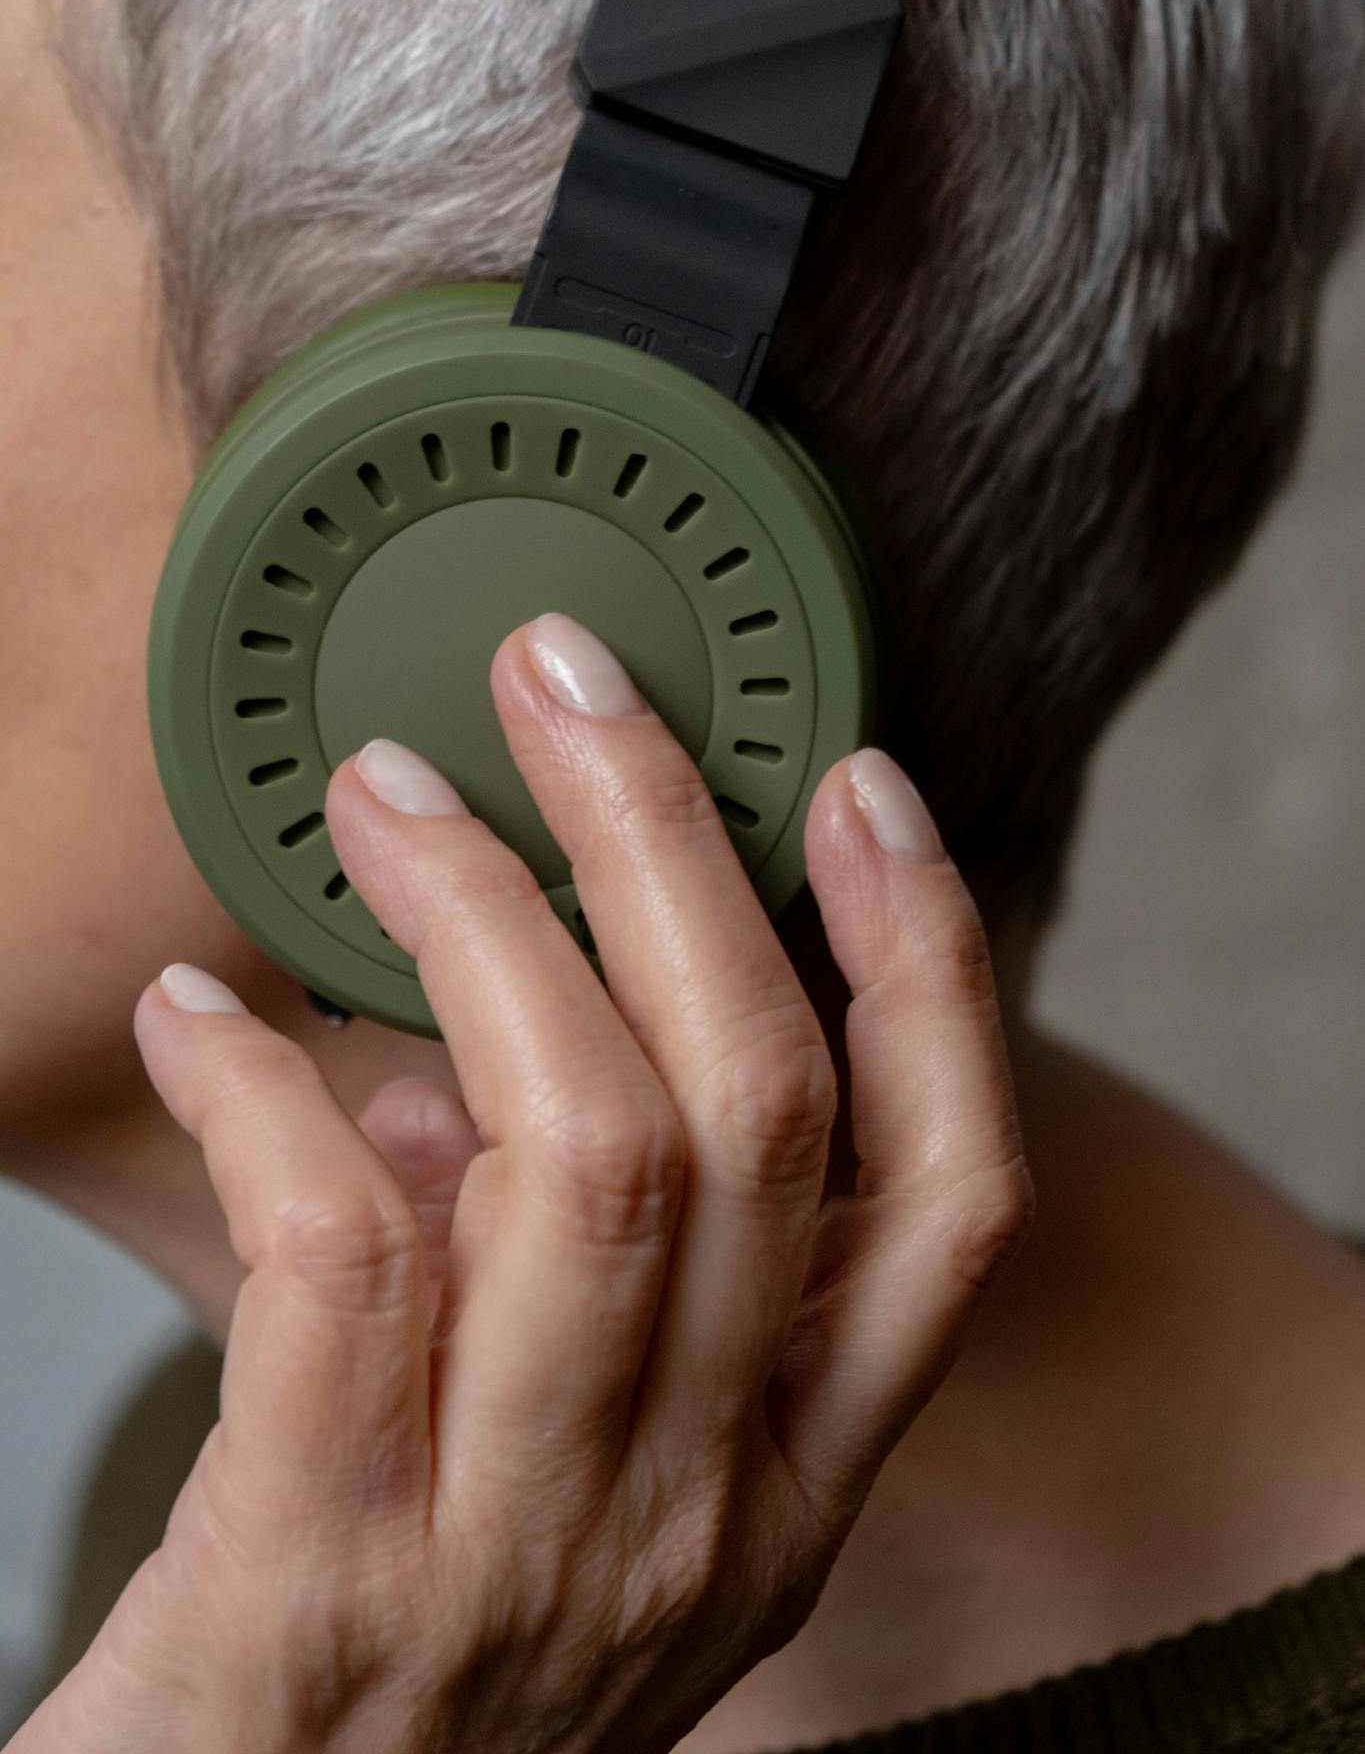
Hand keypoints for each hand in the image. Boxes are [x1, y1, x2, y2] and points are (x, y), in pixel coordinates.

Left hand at [12, 614, 1030, 1753]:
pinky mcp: (323, 1581)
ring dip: (478, 920)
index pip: (949, 1199)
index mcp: (791, 1481)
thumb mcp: (576, 1494)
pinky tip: (197, 1012)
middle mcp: (699, 1509)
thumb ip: (569, 1286)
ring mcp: (525, 1551)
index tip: (858, 786)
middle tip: (565, 685)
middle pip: (757, 1108)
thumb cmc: (414, 1672)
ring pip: (581, 1152)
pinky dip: (259, 1089)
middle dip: (668, 846)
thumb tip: (451, 1056)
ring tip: (381, 794)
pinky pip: (334, 1254)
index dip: (929, 967)